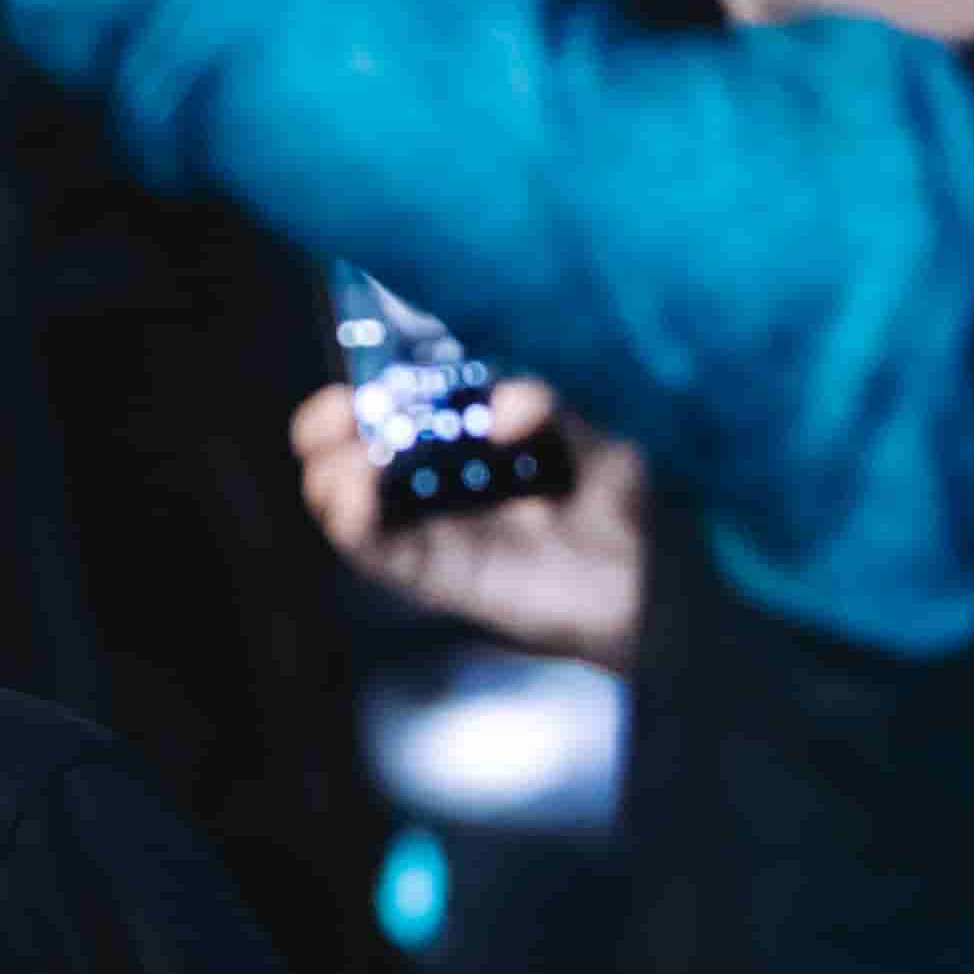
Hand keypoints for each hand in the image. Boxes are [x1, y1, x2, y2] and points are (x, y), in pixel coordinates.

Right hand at [290, 379, 648, 671]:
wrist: (647, 586)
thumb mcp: (591, 443)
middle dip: (326, 436)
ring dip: (331, 481)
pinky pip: (379, 554)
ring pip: (349, 507)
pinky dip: (356, 528)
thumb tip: (499, 409)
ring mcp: (427, 535)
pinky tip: (355, 505)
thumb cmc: (617, 513)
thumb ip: (547, 412)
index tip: (353, 387)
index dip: (357, 401)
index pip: (386, 418)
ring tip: (347, 466)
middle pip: (348, 459)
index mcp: (458, 451)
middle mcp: (429, 492)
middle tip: (335, 420)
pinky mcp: (434, 577)